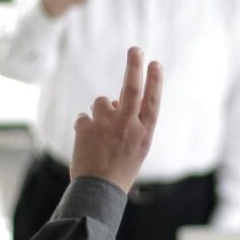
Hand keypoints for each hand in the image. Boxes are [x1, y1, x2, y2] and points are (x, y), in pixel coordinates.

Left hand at [69, 46, 162, 192]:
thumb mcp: (137, 147)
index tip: (156, 63)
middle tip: (135, 49)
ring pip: (101, 102)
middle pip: (131, 88)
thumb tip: (114, 100)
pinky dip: (84, 127)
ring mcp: (106, 126)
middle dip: (134, 66)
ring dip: (99, 112)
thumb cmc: (121, 168)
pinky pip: (83, 117)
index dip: (155, 81)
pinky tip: (86, 143)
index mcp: (144, 132)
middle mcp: (127, 126)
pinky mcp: (86, 128)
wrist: (99, 190)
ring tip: (99, 134)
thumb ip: (131, 122)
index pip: (152, 100)